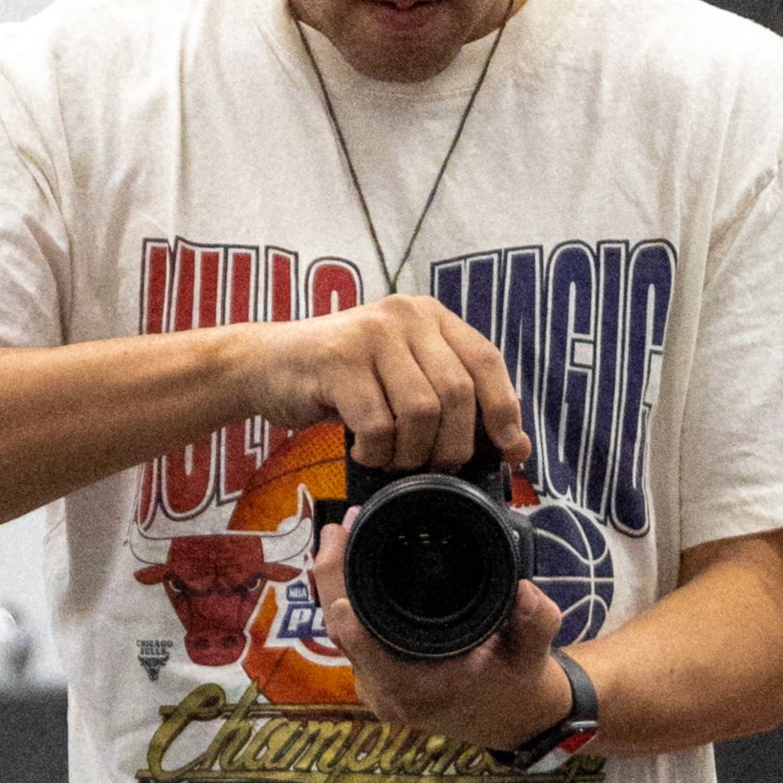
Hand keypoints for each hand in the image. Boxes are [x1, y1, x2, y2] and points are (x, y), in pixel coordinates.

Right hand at [234, 295, 529, 472]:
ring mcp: (370, 334)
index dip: (503, 408)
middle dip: (451, 445)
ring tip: (391, 459)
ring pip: (421, 412)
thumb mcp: (402, 381)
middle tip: (432, 467)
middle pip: (456, 393)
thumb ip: (454, 405)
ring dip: (411, 453)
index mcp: (430, 316)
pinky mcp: (337, 361)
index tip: (507, 448)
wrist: (265, 365)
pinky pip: (378, 424)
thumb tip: (518, 449)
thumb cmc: (341, 381)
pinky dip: (376, 451)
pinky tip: (363, 450)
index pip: (485, 360)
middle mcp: (405, 316)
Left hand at [312, 515, 571, 746]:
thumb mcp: (532, 655)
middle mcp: (385, 692)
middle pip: (341, 632)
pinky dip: (348, 600)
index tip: (341, 573)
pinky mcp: (374, 675)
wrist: (508, 718)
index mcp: (414, 690)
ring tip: (341, 535)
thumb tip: (526, 591)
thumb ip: (536, 623)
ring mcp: (375, 685)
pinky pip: (349, 635)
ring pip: (340, 632)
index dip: (348, 613)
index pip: (364, 648)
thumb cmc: (515, 686)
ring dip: (337, 585)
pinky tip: (350, 564)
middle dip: (333, 577)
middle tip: (336, 529)